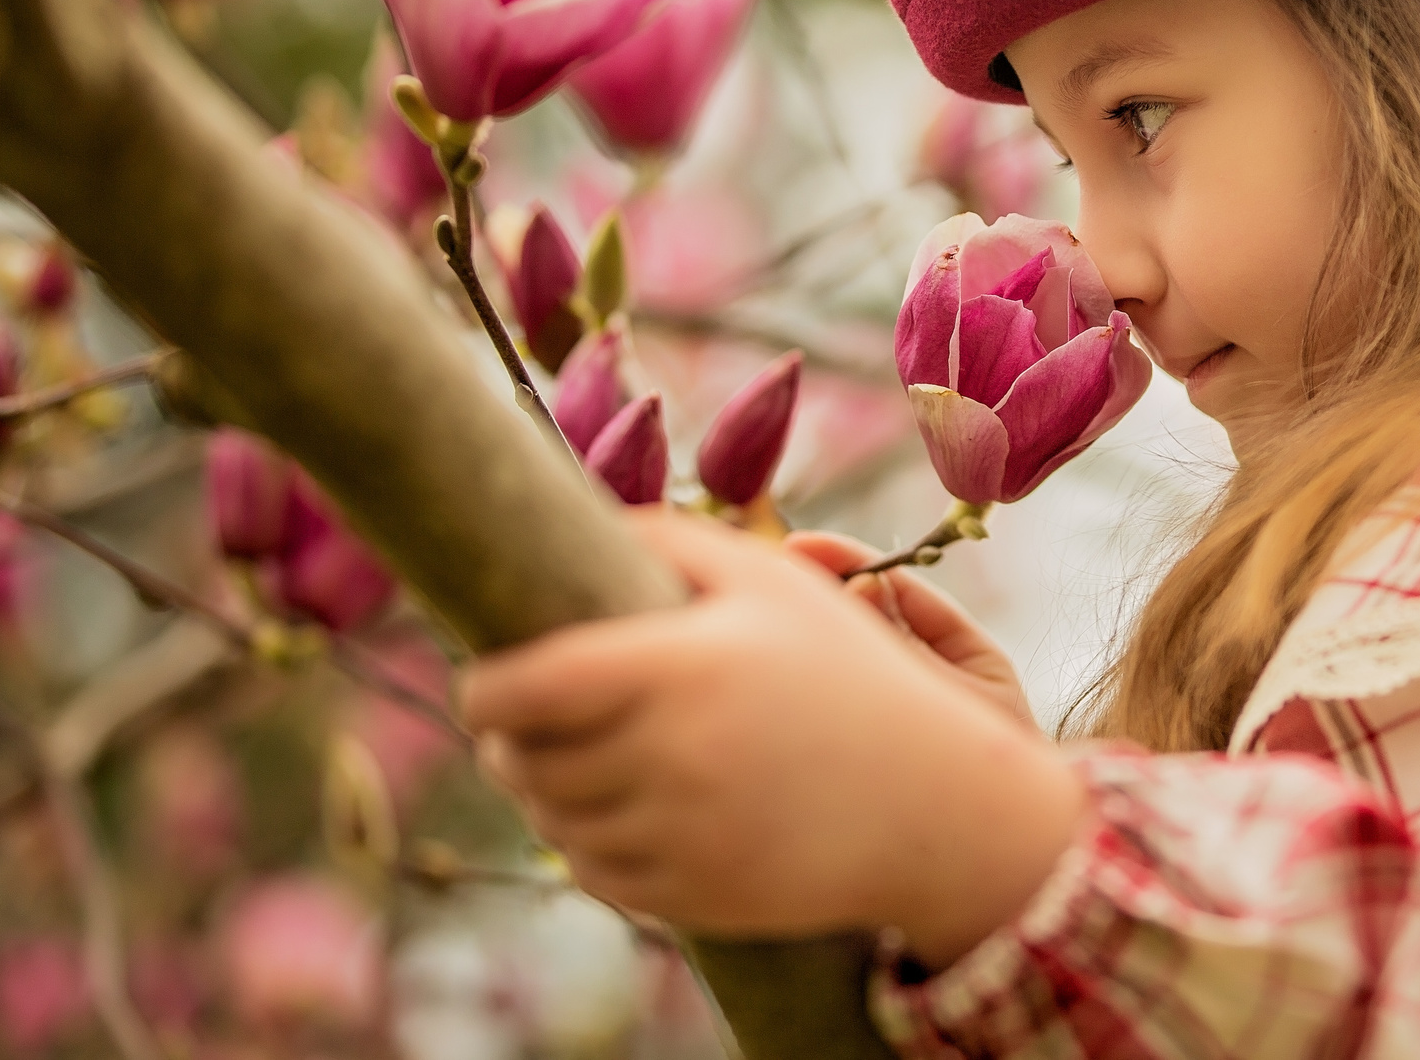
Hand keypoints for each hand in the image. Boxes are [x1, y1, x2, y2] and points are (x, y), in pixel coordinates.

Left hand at [458, 508, 1085, 965]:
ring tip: (561, 759)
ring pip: (553, 820)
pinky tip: (611, 809)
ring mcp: (678, 835)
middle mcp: (669, 756)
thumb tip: (581, 523)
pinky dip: (584, 843)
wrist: (934, 804)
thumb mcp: (774, 585)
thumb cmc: (851, 675)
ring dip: (541, 791)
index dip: (485, 687)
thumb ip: (676, 541)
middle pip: (527, 758)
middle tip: (518, 719)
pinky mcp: (689, 895)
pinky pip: (594, 872)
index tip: (485, 679)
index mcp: (679, 667)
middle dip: (510, 738)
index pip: (525, 687)